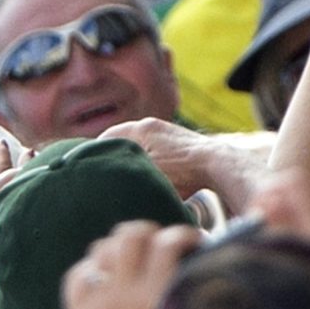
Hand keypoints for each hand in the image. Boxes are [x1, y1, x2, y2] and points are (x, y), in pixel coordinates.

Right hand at [100, 118, 267, 213]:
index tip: (90, 170)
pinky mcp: (183, 143)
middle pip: (123, 141)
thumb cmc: (181, 172)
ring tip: (130, 178)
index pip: (105, 139)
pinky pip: (158, 151)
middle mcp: (154, 125)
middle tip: (107, 176)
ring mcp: (170, 133)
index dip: (96, 156)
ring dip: (135, 161)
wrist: (220, 166)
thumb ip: (120, 173)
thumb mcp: (144, 174)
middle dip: (115, 158)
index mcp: (140, 128)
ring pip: (141, 147)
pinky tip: (154, 177)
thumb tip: (99, 182)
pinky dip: (151, 162)